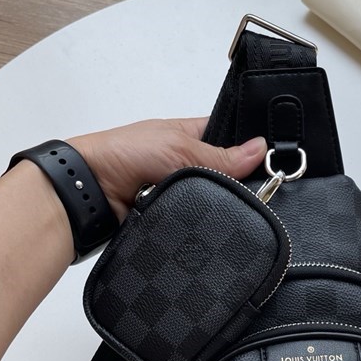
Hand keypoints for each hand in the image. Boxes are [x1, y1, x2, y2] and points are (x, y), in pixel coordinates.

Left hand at [69, 118, 266, 219]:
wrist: (89, 191)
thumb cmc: (122, 154)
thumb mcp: (180, 148)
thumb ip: (221, 155)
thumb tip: (260, 149)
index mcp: (190, 135)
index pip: (230, 139)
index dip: (249, 149)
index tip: (271, 162)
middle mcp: (186, 163)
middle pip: (225, 176)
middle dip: (234, 184)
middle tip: (253, 191)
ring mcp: (179, 190)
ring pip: (212, 201)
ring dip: (215, 205)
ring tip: (229, 208)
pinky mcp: (172, 214)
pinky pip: (196, 220)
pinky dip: (200, 222)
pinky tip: (211, 224)